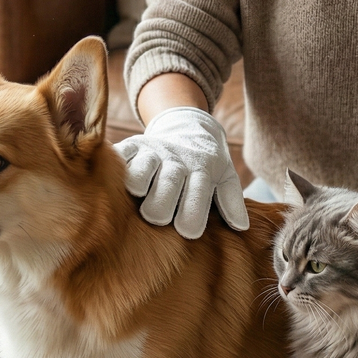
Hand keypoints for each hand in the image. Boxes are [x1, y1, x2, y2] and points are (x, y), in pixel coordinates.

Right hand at [114, 107, 248, 238]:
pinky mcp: (134, 144)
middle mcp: (178, 159)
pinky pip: (121, 155)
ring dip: (138, 184)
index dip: (192, 217)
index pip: (198, 195)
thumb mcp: (226, 176)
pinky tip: (116, 181)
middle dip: (161, 207)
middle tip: (159, 219)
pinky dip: (117, 166)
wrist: (188, 126)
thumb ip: (232, 201)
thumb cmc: (207, 162)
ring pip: (142, 169)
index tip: (188, 231)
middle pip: (167, 185)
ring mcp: (154, 151)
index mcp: (202, 169)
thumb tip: (241, 227)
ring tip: (139, 195)